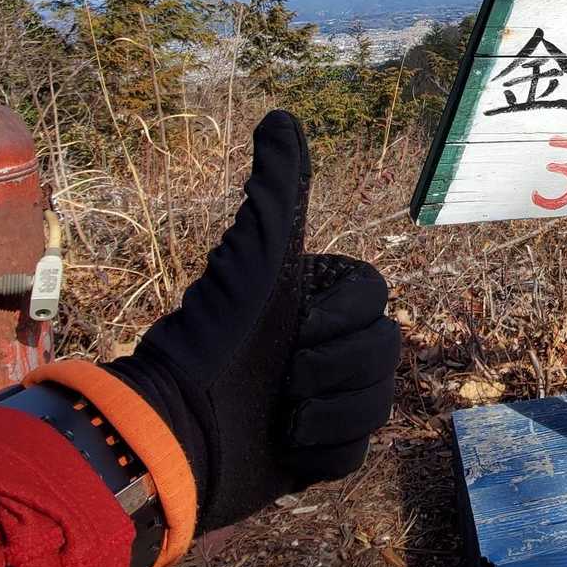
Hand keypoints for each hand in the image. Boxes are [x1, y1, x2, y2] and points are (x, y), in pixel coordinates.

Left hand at [105, 111, 400, 531]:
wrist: (179, 433)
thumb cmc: (216, 337)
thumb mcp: (256, 257)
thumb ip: (278, 189)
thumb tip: (280, 113)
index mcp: (317, 299)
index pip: (378, 303)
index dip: (344, 320)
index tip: (298, 327)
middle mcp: (324, 345)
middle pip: (386, 354)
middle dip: (336, 371)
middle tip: (285, 378)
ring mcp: (324, 401)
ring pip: (377, 405)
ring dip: (330, 414)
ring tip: (281, 416)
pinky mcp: (316, 454)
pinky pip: (355, 453)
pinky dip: (321, 452)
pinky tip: (285, 448)